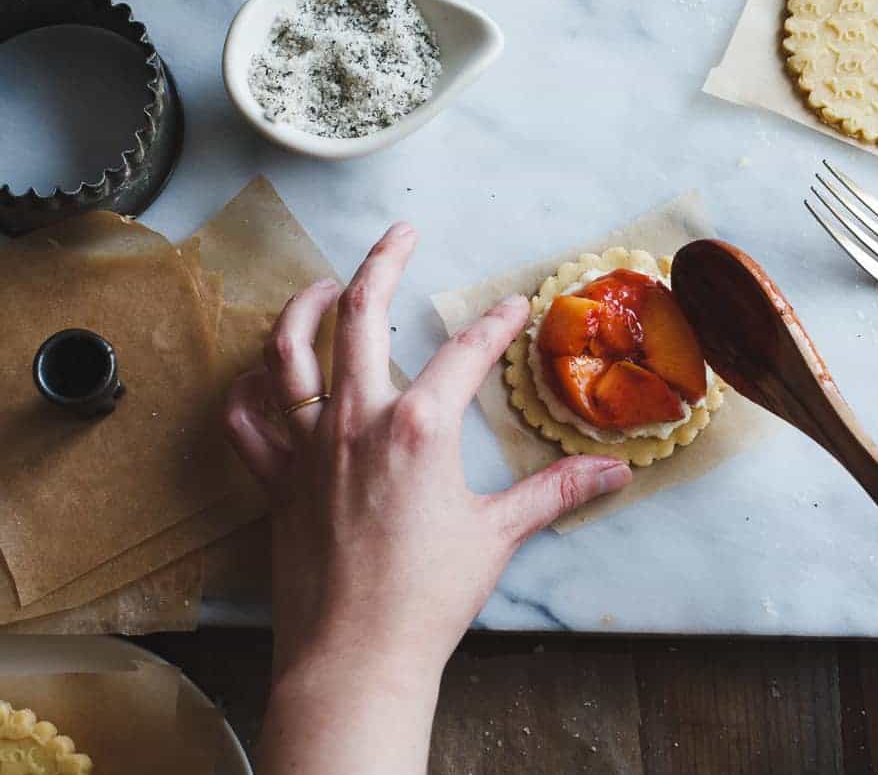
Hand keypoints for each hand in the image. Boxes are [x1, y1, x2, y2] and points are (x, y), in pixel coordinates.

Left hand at [224, 223, 631, 773]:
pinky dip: (251, 387)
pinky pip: (248, 418)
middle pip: (360, 314)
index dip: (495, 323)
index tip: (513, 308)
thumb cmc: (427, 598)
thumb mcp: (499, 536)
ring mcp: (307, 446)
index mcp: (419, 428)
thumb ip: (556, 493)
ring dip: (306, 306)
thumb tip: (616, 472)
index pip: (465, 352)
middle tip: (403, 234)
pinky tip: (263, 373)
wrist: (355, 657)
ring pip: (288, 350)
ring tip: (326, 284)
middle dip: (383, 262)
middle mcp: (356, 420)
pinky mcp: (276, 480)